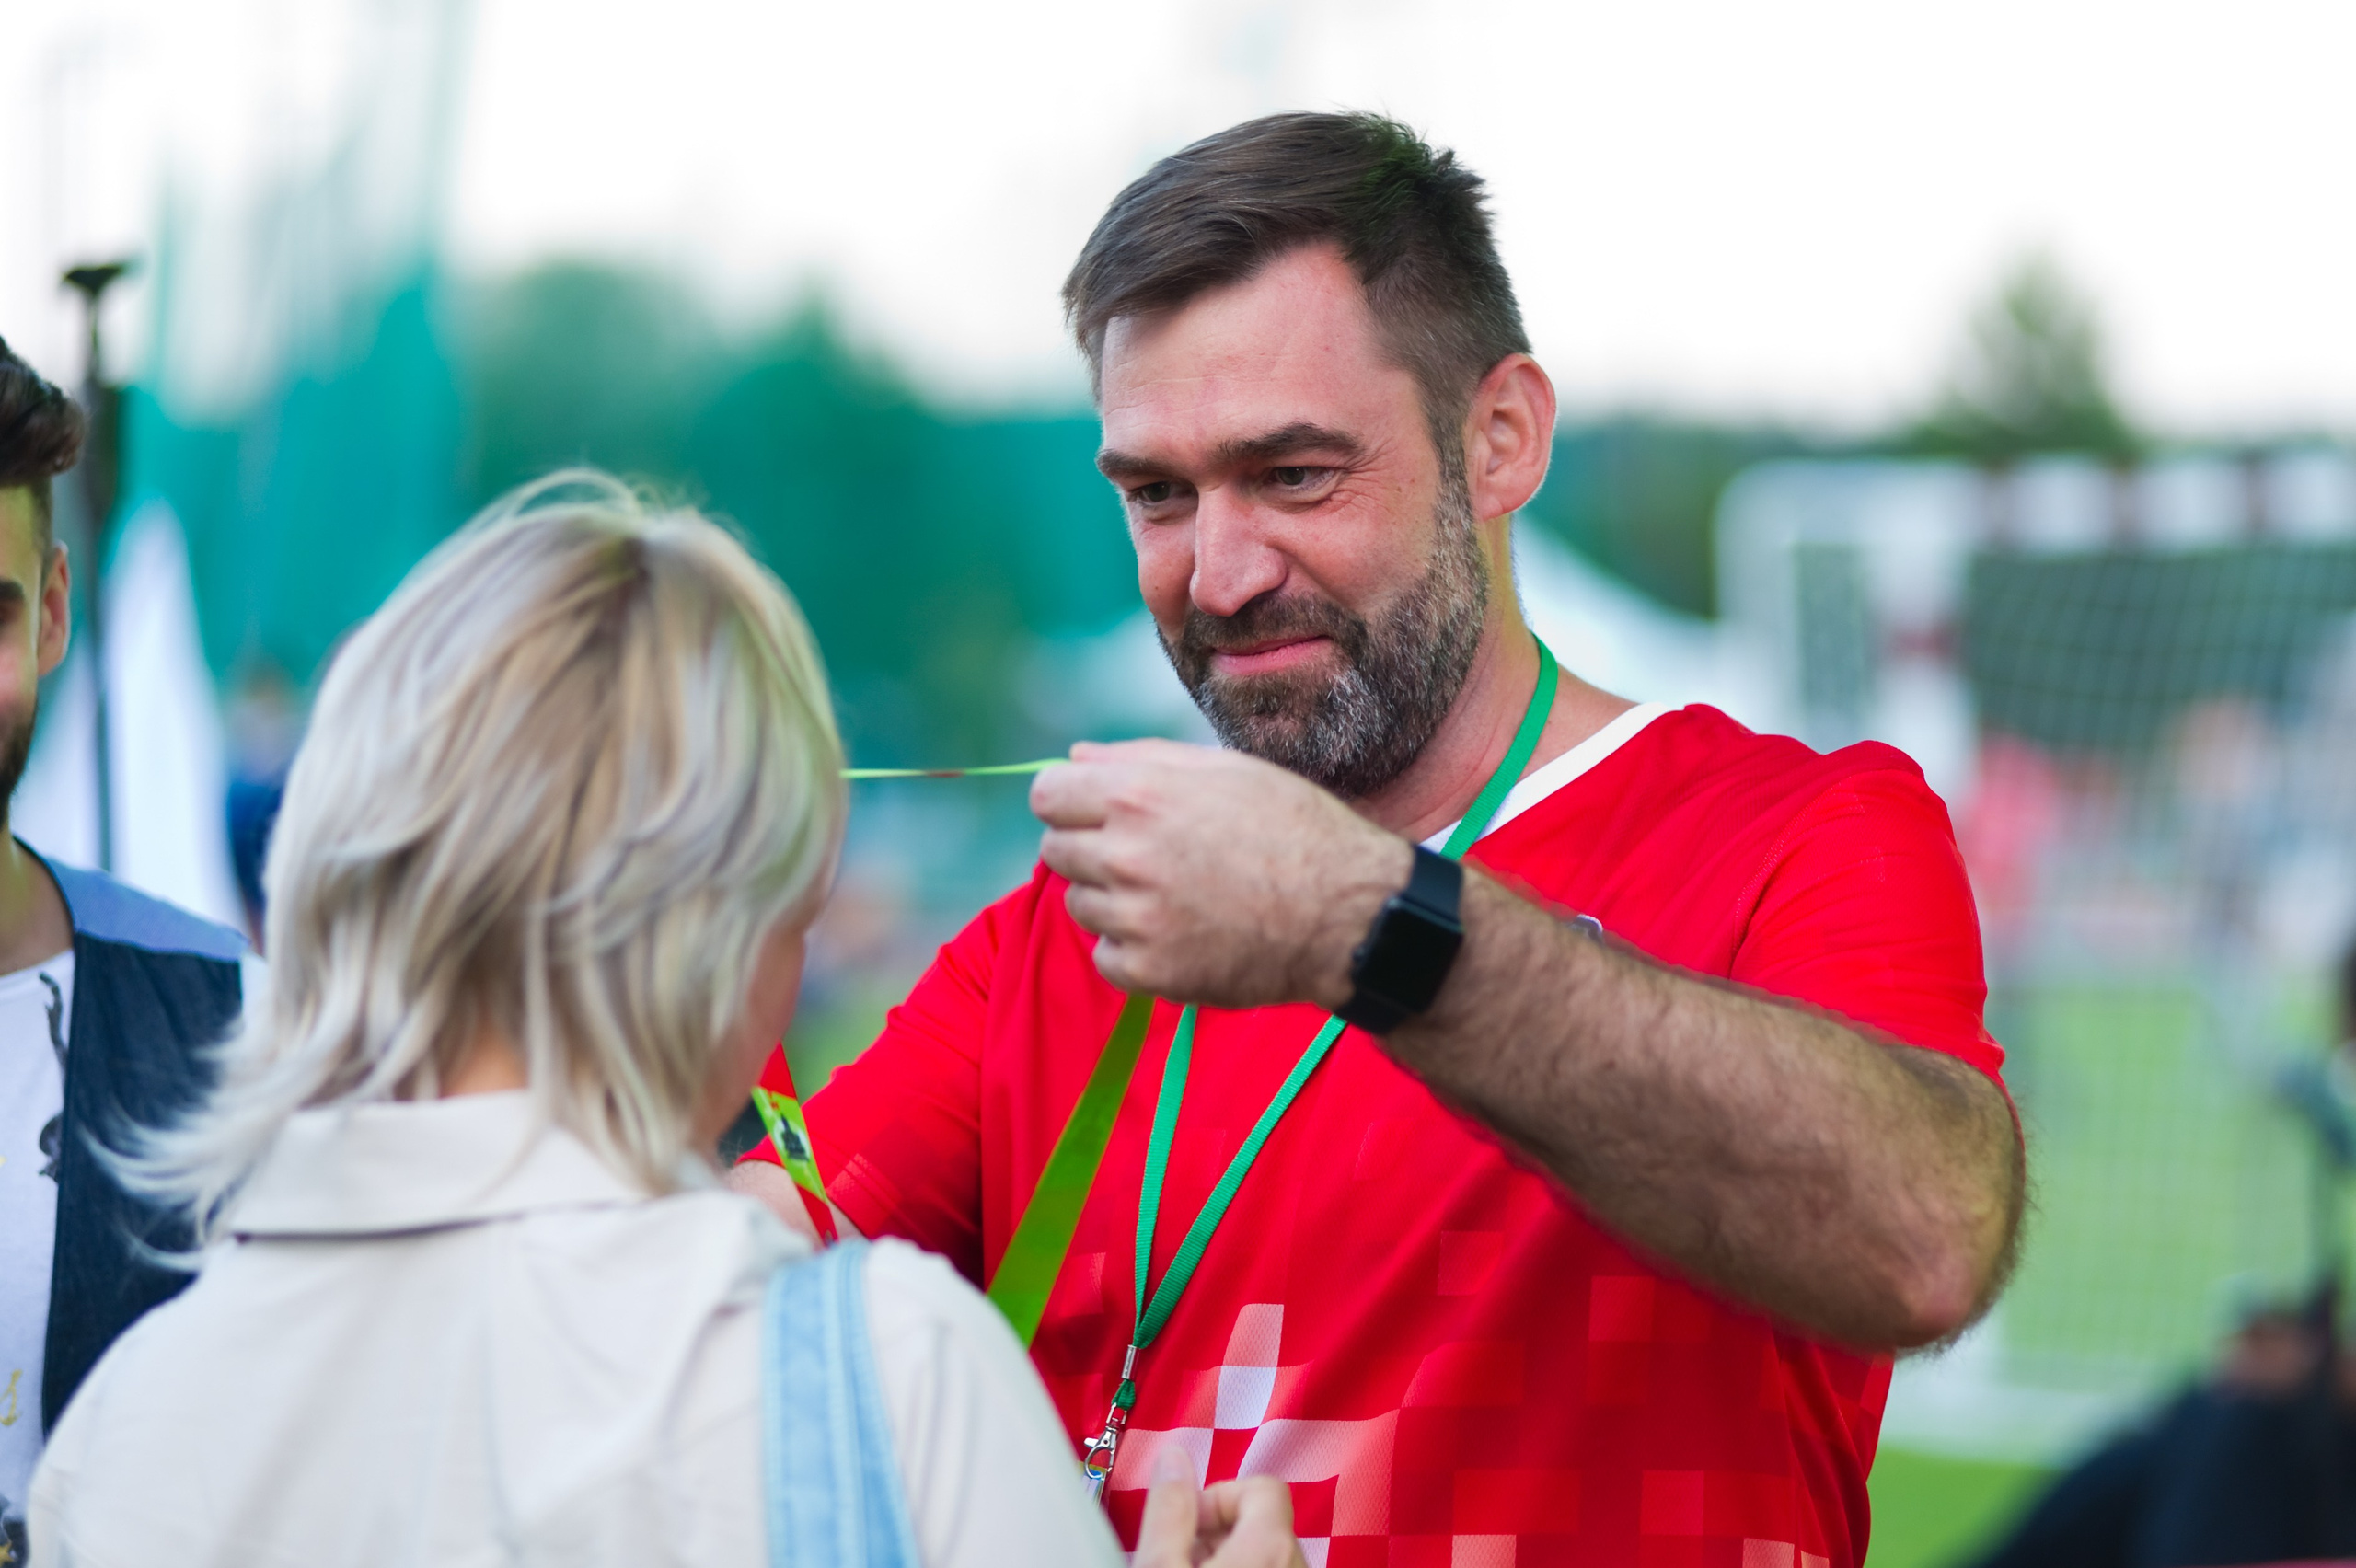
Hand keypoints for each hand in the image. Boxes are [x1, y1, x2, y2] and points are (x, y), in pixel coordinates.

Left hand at [1031, 739, 1408, 1009]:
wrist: (1348, 915)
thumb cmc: (1295, 829)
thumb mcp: (1226, 770)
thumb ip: (1141, 759)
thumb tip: (1075, 757)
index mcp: (1141, 796)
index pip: (1046, 795)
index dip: (1070, 801)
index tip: (1094, 812)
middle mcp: (1128, 855)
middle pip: (1056, 850)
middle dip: (1091, 848)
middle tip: (1148, 857)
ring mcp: (1137, 918)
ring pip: (1079, 904)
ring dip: (1113, 900)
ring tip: (1174, 895)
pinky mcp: (1151, 971)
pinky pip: (1106, 956)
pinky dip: (1131, 949)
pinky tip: (1178, 933)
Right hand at [1133, 1444, 1307, 1567]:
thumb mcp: (1160, 1567)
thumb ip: (1169, 1509)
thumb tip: (1174, 1458)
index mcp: (1270, 1546)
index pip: (1263, 1487)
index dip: (1218, 1497)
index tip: (1189, 1526)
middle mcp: (1296, 1564)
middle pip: (1264, 1522)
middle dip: (1220, 1531)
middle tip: (1184, 1557)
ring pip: (1268, 1553)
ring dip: (1232, 1556)